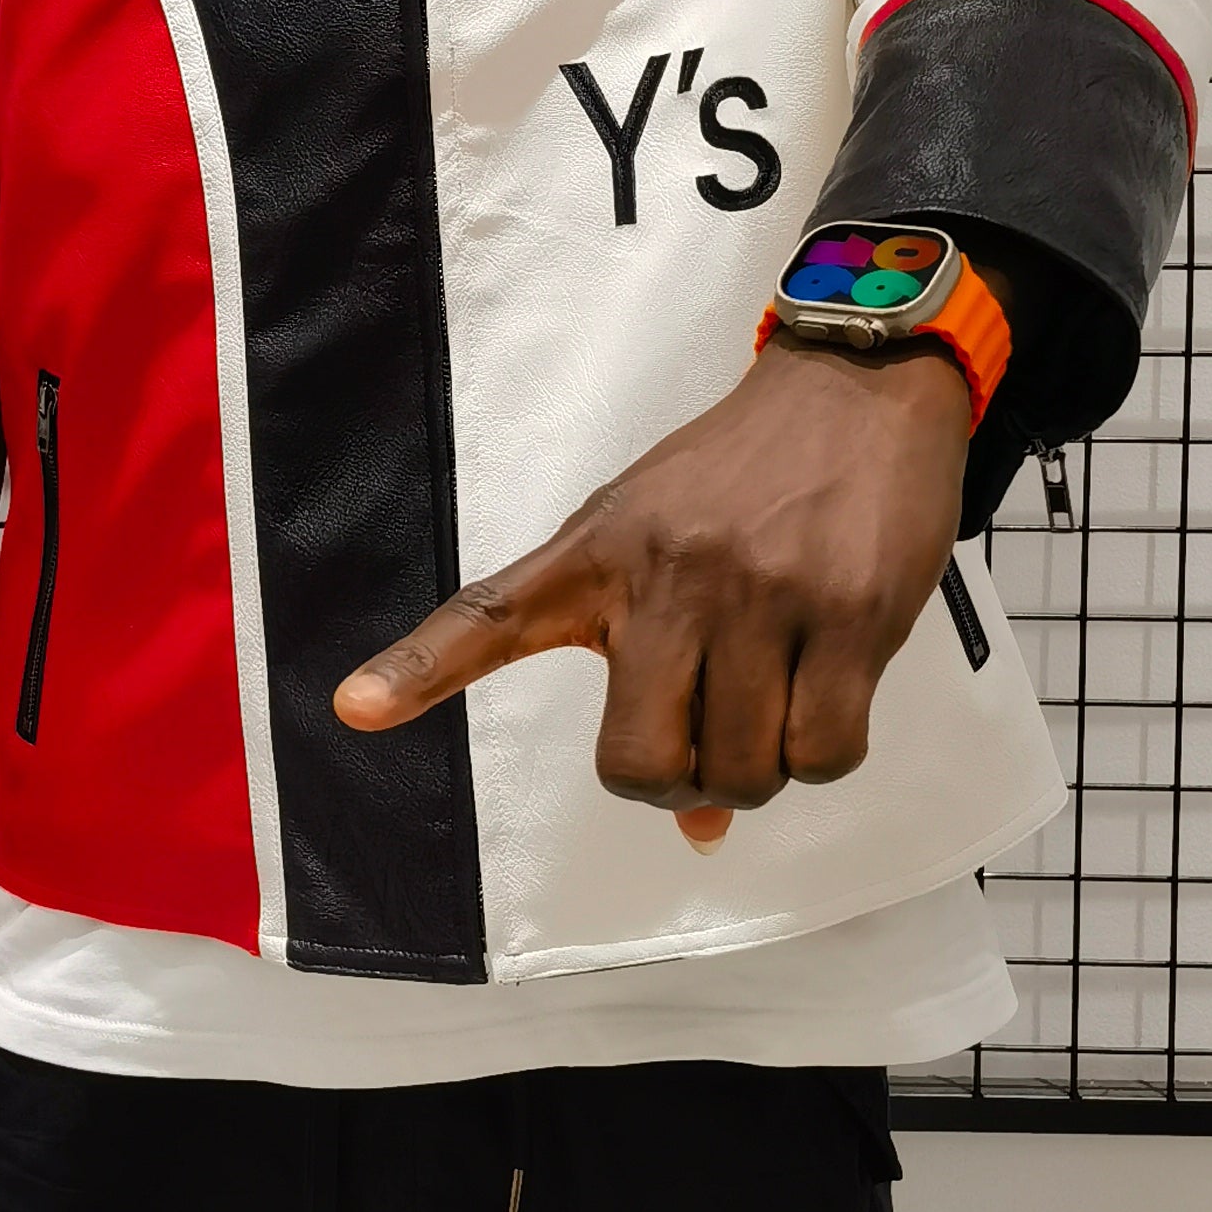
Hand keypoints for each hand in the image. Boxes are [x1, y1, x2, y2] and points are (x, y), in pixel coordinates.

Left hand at [331, 339, 970, 846]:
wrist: (857, 388)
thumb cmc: (742, 473)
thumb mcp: (656, 533)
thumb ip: (649, 667)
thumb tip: (698, 823)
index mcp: (597, 550)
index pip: (491, 613)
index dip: (418, 668)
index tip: (354, 708)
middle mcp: (668, 573)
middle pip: (641, 760)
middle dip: (678, 781)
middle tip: (706, 742)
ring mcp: (762, 595)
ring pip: (740, 771)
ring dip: (758, 774)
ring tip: (772, 708)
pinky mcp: (850, 614)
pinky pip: (823, 752)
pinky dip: (819, 756)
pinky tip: (822, 701)